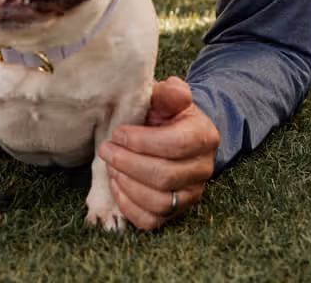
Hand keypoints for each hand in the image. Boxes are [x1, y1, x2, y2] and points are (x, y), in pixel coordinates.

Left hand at [97, 77, 219, 229]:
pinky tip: (117, 185)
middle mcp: (203, 169)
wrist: (178, 134)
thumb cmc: (168, 114)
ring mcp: (191, 194)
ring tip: (110, 166)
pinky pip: (152, 220)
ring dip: (128, 184)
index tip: (118, 133)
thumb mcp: (168, 96)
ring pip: (159, 201)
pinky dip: (129, 206)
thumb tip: (171, 89)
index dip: (143, 142)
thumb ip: (169, 92)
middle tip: (106, 150)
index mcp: (204, 136)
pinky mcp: (176, 212)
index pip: (175, 144)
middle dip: (129, 163)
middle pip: (164, 176)